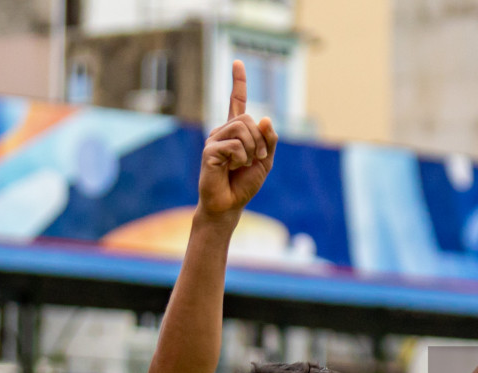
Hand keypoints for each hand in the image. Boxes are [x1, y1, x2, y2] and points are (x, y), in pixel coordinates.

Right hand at [198, 60, 277, 218]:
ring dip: (251, 150)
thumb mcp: (265, 161)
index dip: (238, 82)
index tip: (238, 62)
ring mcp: (214, 139)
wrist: (229, 205)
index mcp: (236, 131)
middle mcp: (222, 131)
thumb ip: (268, 141)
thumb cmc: (244, 184)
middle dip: (259, 141)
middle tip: (256, 160)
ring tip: (243, 165)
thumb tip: (265, 118)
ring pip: (242, 130)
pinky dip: (241, 159)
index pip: (237, 102)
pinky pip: (235, 146)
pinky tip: (231, 168)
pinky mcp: (209, 151)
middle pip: (248, 119)